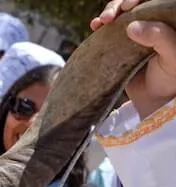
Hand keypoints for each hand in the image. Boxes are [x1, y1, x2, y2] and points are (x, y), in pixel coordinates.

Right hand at [90, 0, 175, 118]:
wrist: (153, 99)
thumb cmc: (170, 78)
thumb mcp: (172, 57)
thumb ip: (160, 38)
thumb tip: (133, 26)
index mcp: (168, 20)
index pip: (155, 0)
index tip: (128, 6)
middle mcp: (152, 21)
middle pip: (134, 3)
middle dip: (120, 5)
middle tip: (111, 16)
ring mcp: (136, 31)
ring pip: (120, 12)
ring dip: (109, 12)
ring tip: (100, 22)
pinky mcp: (120, 42)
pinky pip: (109, 28)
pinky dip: (101, 25)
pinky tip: (95, 26)